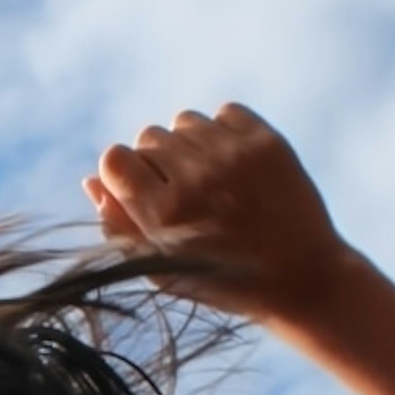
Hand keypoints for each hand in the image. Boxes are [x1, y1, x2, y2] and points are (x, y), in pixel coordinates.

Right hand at [85, 104, 357, 320]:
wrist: (302, 280)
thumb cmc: (222, 281)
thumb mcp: (160, 270)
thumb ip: (119, 227)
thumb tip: (91, 181)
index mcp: (163, 213)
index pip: (114, 158)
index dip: (121, 173)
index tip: (140, 191)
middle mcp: (194, 178)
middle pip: (148, 136)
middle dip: (157, 162)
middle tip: (184, 194)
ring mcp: (232, 155)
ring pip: (184, 120)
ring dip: (189, 144)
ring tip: (210, 178)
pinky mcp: (266, 141)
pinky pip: (225, 112)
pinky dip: (224, 132)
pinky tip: (234, 165)